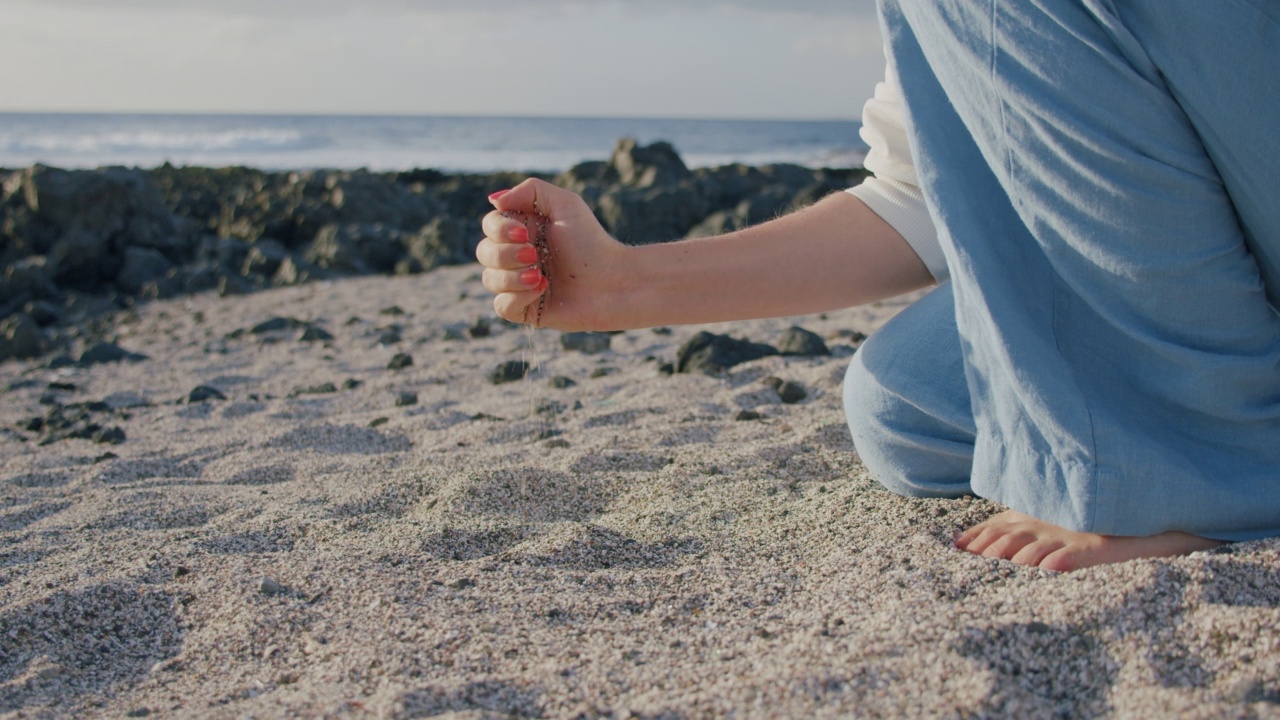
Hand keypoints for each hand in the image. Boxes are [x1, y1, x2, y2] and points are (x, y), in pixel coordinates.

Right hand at [478, 178, 627, 330]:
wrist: (612, 281)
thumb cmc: (592, 242)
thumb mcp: (565, 204)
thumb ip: (530, 191)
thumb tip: (494, 201)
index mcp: (522, 231)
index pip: (489, 226)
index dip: (499, 229)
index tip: (525, 232)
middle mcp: (516, 257)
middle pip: (484, 252)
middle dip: (505, 254)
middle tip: (534, 255)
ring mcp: (519, 284)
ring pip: (489, 280)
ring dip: (512, 276)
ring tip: (541, 275)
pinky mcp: (526, 310)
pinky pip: (501, 306)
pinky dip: (517, 297)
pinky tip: (542, 289)